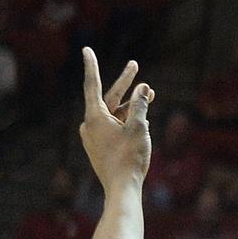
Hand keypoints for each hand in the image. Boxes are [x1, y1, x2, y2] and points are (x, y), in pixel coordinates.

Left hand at [79, 48, 153, 192]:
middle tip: (135, 65)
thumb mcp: (139, 127)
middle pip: (108, 97)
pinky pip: (115, 124)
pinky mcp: (102, 145)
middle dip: (125, 83)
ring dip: (131, 103)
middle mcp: (91, 124)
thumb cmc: (130, 157)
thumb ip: (140, 105)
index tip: (86, 50)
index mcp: (94, 117)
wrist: (122, 188)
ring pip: (114, 112)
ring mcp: (95, 136)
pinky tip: (143, 118)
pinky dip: (128, 117)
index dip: (91, 65)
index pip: (93, 84)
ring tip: (150, 94)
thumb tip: (143, 87)